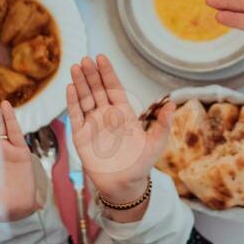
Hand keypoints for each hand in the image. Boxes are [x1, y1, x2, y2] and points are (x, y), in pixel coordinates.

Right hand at [66, 55, 172, 212]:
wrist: (124, 185)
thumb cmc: (141, 164)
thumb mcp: (156, 143)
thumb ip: (163, 124)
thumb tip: (173, 104)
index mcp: (124, 113)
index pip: (114, 88)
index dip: (107, 73)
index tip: (101, 58)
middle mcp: (106, 115)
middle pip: (97, 90)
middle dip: (92, 74)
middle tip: (86, 59)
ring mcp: (93, 124)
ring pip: (84, 99)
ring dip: (80, 83)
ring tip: (76, 67)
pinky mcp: (80, 136)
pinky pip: (75, 115)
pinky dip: (72, 101)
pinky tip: (70, 88)